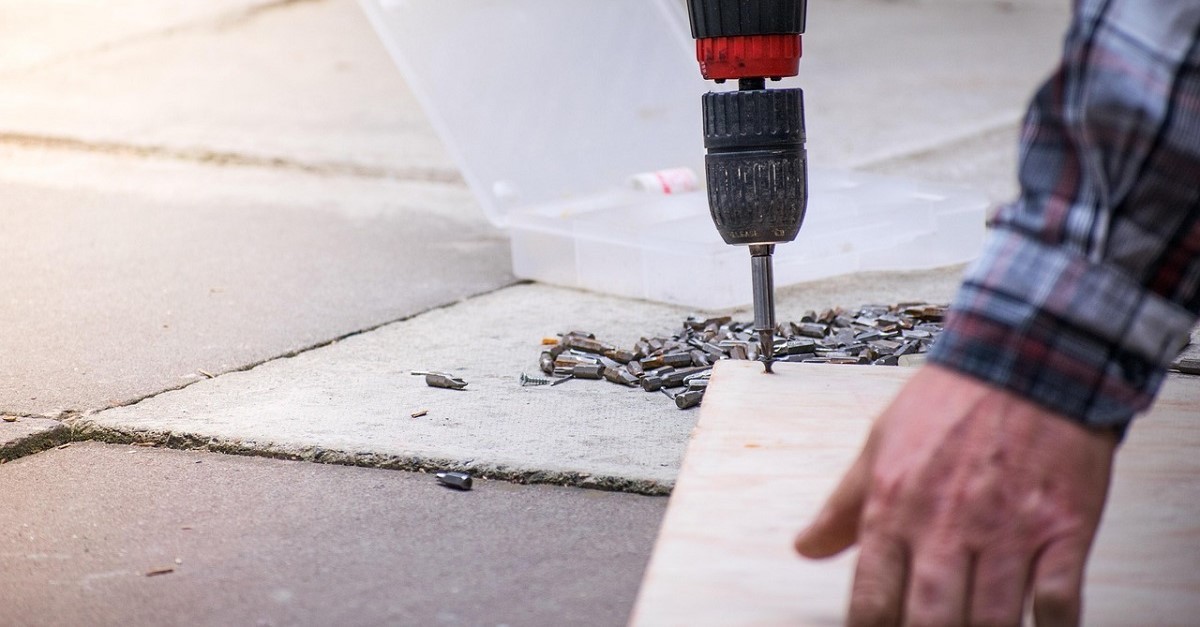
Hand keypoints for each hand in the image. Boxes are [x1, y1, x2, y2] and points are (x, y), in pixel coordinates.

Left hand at [794, 365, 1117, 625]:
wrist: (1024, 357)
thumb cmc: (951, 400)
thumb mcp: (878, 445)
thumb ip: (842, 506)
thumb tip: (807, 547)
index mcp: (893, 508)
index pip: (871, 601)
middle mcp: (946, 526)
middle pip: (931, 621)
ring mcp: (1006, 531)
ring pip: (993, 621)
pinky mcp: (1061, 529)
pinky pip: (1057, 601)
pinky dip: (1050, 625)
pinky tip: (1038, 626)